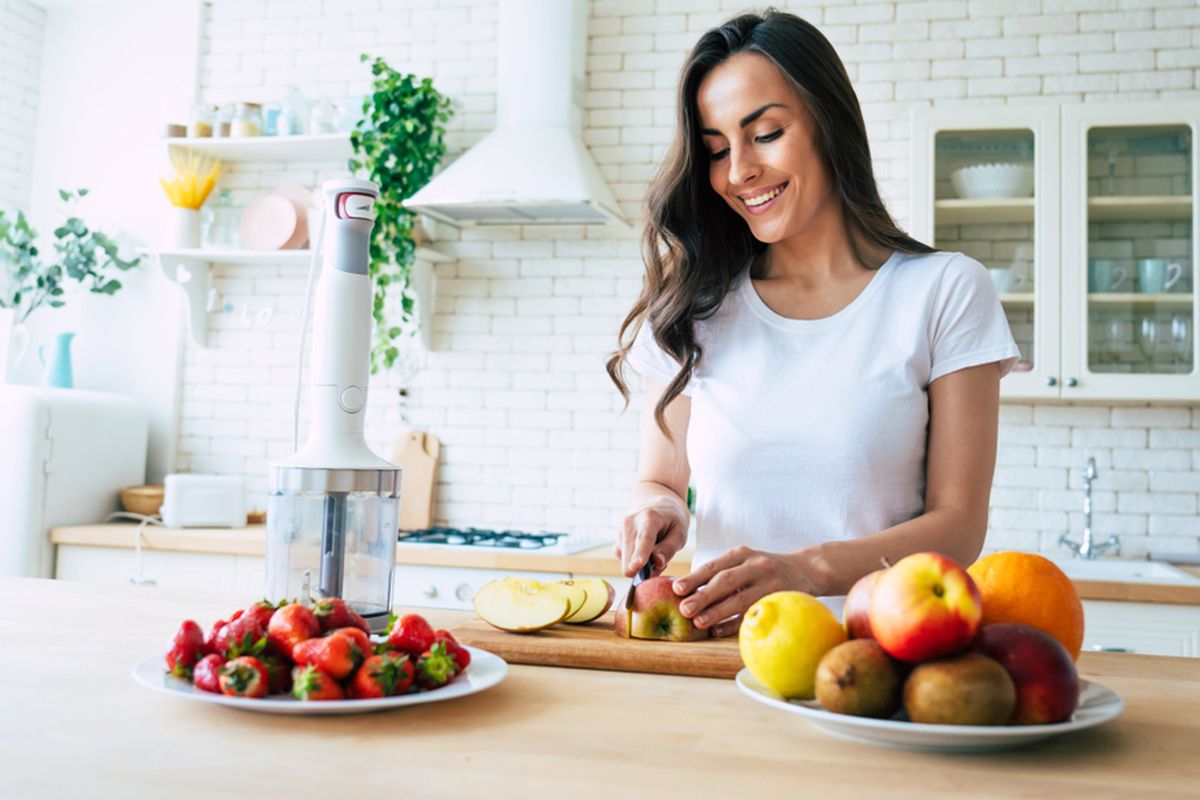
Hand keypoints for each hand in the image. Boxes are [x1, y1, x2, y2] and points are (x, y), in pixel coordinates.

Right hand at [614, 504, 687, 577]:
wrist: (656, 505)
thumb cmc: (671, 521)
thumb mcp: (680, 533)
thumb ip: (669, 548)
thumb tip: (657, 562)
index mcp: (649, 518)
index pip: (643, 540)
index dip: (639, 555)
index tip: (636, 566)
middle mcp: (629, 524)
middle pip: (630, 560)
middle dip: (645, 569)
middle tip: (661, 561)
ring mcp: (620, 532)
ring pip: (626, 564)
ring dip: (642, 565)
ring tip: (654, 552)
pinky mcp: (617, 541)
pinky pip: (624, 562)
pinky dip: (635, 561)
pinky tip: (645, 551)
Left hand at [672, 546, 811, 637]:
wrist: (806, 569)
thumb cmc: (764, 569)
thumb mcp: (745, 561)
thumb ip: (721, 572)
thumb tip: (685, 592)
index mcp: (742, 553)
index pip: (714, 566)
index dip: (694, 578)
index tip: (675, 589)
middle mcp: (756, 565)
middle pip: (726, 581)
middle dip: (703, 595)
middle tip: (684, 609)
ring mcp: (770, 583)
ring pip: (740, 599)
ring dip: (717, 612)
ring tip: (698, 622)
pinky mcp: (780, 600)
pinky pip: (754, 613)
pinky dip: (735, 623)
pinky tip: (718, 631)